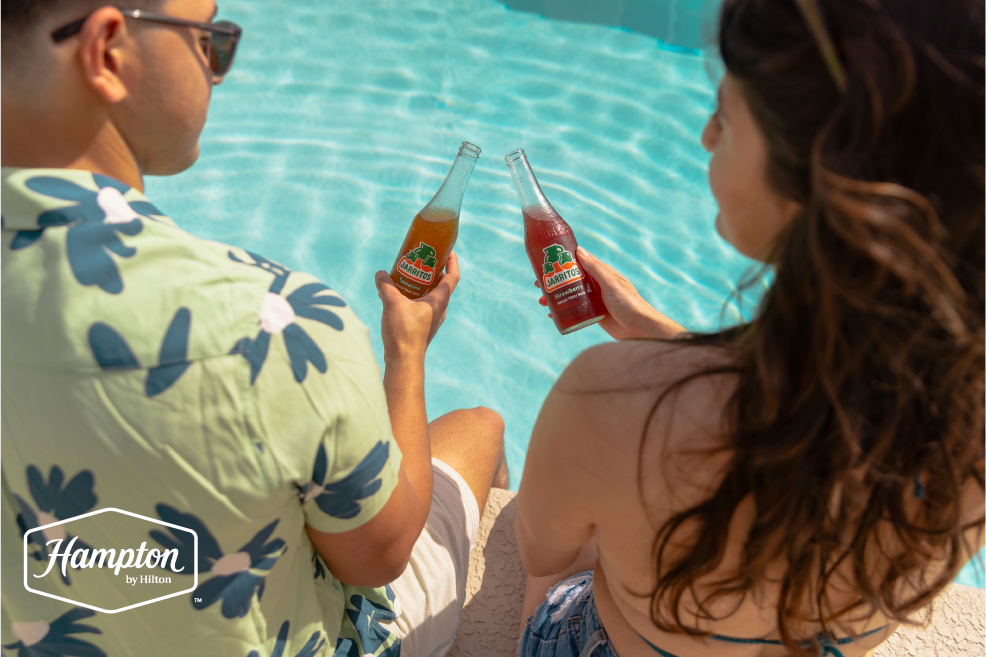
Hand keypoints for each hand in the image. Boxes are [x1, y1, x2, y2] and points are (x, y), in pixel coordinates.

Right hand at [376, 251, 459, 362]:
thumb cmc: (404, 332)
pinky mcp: (423, 327)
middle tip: (420, 259)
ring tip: (406, 275)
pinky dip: (413, 297)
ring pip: (430, 296)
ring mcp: (432, 319)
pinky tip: (397, 296)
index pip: (453, 276)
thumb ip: (386, 286)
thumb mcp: (392, 304)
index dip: (452, 261)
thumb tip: (380, 274)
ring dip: (421, 284)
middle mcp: (439, 309)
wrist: (403, 361)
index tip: (447, 250)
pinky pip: (422, 306)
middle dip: (431, 270)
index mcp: (439, 300)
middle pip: (441, 284)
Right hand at [536, 246, 683, 340]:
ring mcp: (595, 299)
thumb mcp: (611, 284)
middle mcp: (597, 284)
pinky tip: (552, 315)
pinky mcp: (594, 314)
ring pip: (570, 294)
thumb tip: (579, 250)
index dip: (562, 261)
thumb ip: (596, 269)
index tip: (546, 261)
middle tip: (538, 284)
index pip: (578, 262)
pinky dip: (563, 311)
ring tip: (541, 301)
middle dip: (554, 281)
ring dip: (555, 296)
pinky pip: (575, 310)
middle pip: (570, 279)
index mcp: (602, 273)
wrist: (640, 329)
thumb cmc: (629, 303)